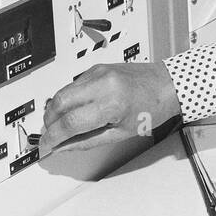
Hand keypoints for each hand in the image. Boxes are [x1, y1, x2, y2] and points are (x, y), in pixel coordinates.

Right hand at [38, 62, 181, 157]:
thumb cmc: (154, 108)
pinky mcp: (97, 68)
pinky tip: (73, 109)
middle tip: (51, 136)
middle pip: (58, 104)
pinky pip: (72, 84)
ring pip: (62, 92)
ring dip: (55, 111)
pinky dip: (67, 99)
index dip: (53, 137)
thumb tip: (63, 147)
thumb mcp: (122, 133)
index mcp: (112, 103)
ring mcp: (99, 73)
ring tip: (61, 125)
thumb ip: (88, 141)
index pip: (69, 123)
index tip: (46, 146)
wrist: (169, 84)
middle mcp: (103, 84)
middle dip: (49, 123)